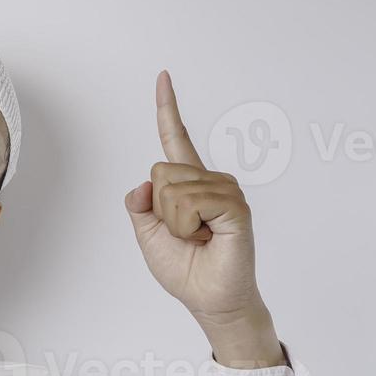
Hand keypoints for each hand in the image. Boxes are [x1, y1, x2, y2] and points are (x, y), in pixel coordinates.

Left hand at [124, 70, 262, 326]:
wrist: (210, 300)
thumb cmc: (185, 271)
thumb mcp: (148, 237)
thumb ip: (140, 208)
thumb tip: (142, 184)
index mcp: (189, 184)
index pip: (176, 140)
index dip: (168, 109)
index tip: (162, 76)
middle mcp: (211, 181)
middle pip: (161, 172)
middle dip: (160, 210)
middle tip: (184, 235)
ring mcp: (226, 192)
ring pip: (173, 189)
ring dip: (175, 223)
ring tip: (197, 239)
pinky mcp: (236, 207)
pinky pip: (193, 202)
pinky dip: (188, 227)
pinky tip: (206, 237)